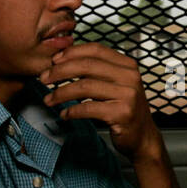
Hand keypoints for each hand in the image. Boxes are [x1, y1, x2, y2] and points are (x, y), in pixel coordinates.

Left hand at [39, 43, 162, 160]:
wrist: (142, 137)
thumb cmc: (124, 109)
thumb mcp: (116, 84)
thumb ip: (97, 71)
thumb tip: (63, 60)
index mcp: (127, 65)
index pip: (95, 49)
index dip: (71, 52)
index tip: (54, 60)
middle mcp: (130, 77)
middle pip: (87, 65)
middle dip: (60, 71)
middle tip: (44, 78)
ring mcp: (128, 95)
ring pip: (84, 86)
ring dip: (61, 93)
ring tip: (49, 99)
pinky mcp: (122, 113)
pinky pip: (88, 108)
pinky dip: (72, 111)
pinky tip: (65, 114)